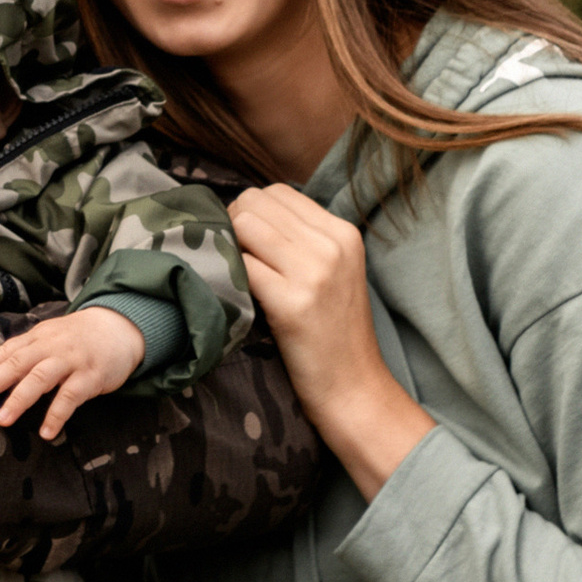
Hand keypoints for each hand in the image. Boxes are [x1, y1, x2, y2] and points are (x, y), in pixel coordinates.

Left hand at [0, 302, 146, 439]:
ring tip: (2, 419)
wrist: (120, 328)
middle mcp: (52, 346)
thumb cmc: (78, 339)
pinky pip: (71, 396)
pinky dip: (57, 415)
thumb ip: (26, 352)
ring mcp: (72, 360)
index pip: (8, 350)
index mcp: (39, 338)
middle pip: (18, 362)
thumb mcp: (50, 338)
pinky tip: (46, 433)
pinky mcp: (91, 376)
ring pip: (41, 377)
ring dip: (20, 398)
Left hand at [228, 183, 433, 501]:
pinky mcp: (293, 303)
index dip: (249, 212)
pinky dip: (227, 275)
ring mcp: (315, 272)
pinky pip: (241, 266)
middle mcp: (332, 244)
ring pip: (243, 225)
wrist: (354, 389)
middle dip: (231, 224)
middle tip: (230, 260)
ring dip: (227, 247)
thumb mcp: (331, 273)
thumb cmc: (332, 335)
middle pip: (255, 202)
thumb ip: (298, 240)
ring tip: (233, 277)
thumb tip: (241, 213)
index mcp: (342, 232)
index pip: (276, 192)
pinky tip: (233, 296)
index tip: (243, 244)